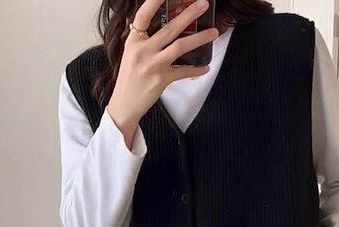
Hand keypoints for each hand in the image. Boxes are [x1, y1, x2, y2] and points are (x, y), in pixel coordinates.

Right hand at [107, 0, 218, 136]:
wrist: (124, 105)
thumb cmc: (129, 80)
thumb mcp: (131, 56)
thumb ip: (143, 41)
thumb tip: (161, 29)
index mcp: (133, 42)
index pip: (143, 15)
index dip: (154, 1)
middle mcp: (142, 51)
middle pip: (169, 28)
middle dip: (189, 14)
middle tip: (203, 4)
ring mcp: (152, 65)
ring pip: (180, 46)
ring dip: (200, 38)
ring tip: (214, 33)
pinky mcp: (161, 79)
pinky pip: (184, 71)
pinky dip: (196, 70)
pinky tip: (205, 68)